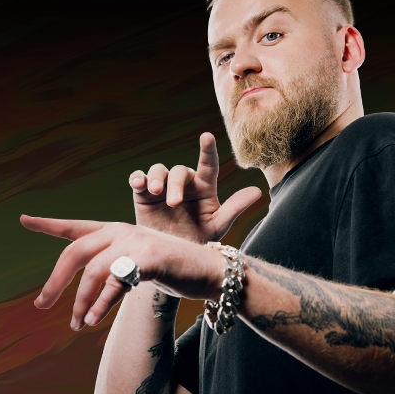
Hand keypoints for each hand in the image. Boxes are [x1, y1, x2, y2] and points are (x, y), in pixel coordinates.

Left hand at [20, 215, 223, 330]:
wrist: (209, 271)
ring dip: (80, 301)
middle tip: (41, 304)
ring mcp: (136, 242)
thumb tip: (83, 301)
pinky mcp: (150, 257)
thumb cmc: (171, 271)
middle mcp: (122, 232)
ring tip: (76, 324)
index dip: (48, 224)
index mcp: (116, 231)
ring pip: (94, 271)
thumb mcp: (136, 268)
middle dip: (55, 282)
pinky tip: (92, 319)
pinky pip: (117, 282)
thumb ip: (110, 274)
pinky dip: (101, 303)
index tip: (24, 219)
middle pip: (76, 252)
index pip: (76, 228)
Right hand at [128, 132, 260, 241]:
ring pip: (158, 170)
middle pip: (179, 171)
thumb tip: (257, 191)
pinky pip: (139, 178)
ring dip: (156, 177)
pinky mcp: (144, 194)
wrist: (172, 257)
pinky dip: (137, 178)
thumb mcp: (218, 226)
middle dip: (176, 184)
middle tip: (173, 203)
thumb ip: (234, 208)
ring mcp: (163, 187)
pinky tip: (138, 183)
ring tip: (156, 191)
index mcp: (204, 188)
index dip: (208, 150)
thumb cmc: (199, 240)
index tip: (207, 136)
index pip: (208, 165)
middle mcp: (184, 183)